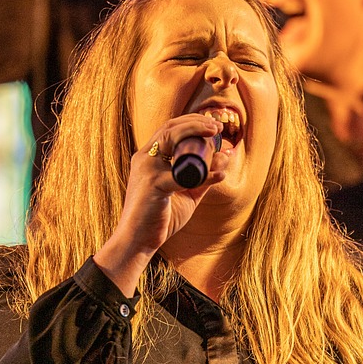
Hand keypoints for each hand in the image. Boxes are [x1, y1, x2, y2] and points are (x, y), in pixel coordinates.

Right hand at [93, 113, 228, 296]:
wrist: (137, 242)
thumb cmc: (160, 218)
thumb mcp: (187, 194)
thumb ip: (204, 178)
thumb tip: (225, 158)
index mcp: (149, 158)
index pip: (169, 129)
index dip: (192, 122)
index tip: (212, 125)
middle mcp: (144, 158)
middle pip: (170, 127)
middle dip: (196, 122)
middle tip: (217, 127)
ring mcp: (147, 170)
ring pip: (172, 138)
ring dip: (195, 132)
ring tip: (215, 134)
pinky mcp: (153, 185)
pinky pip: (183, 175)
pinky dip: (205, 174)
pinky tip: (219, 175)